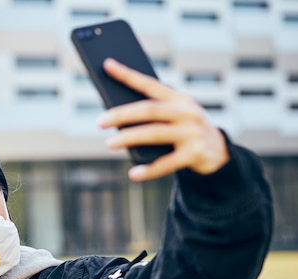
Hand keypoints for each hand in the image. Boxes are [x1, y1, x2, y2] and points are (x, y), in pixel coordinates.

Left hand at [97, 58, 229, 181]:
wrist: (219, 152)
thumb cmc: (185, 130)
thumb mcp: (173, 116)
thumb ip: (152, 114)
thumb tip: (115, 119)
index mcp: (179, 98)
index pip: (149, 84)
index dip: (128, 74)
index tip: (107, 65)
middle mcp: (187, 112)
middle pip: (149, 110)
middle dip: (122, 114)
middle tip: (100, 122)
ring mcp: (192, 132)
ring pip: (155, 133)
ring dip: (130, 138)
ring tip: (110, 143)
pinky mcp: (195, 153)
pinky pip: (167, 163)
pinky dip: (149, 169)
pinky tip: (133, 173)